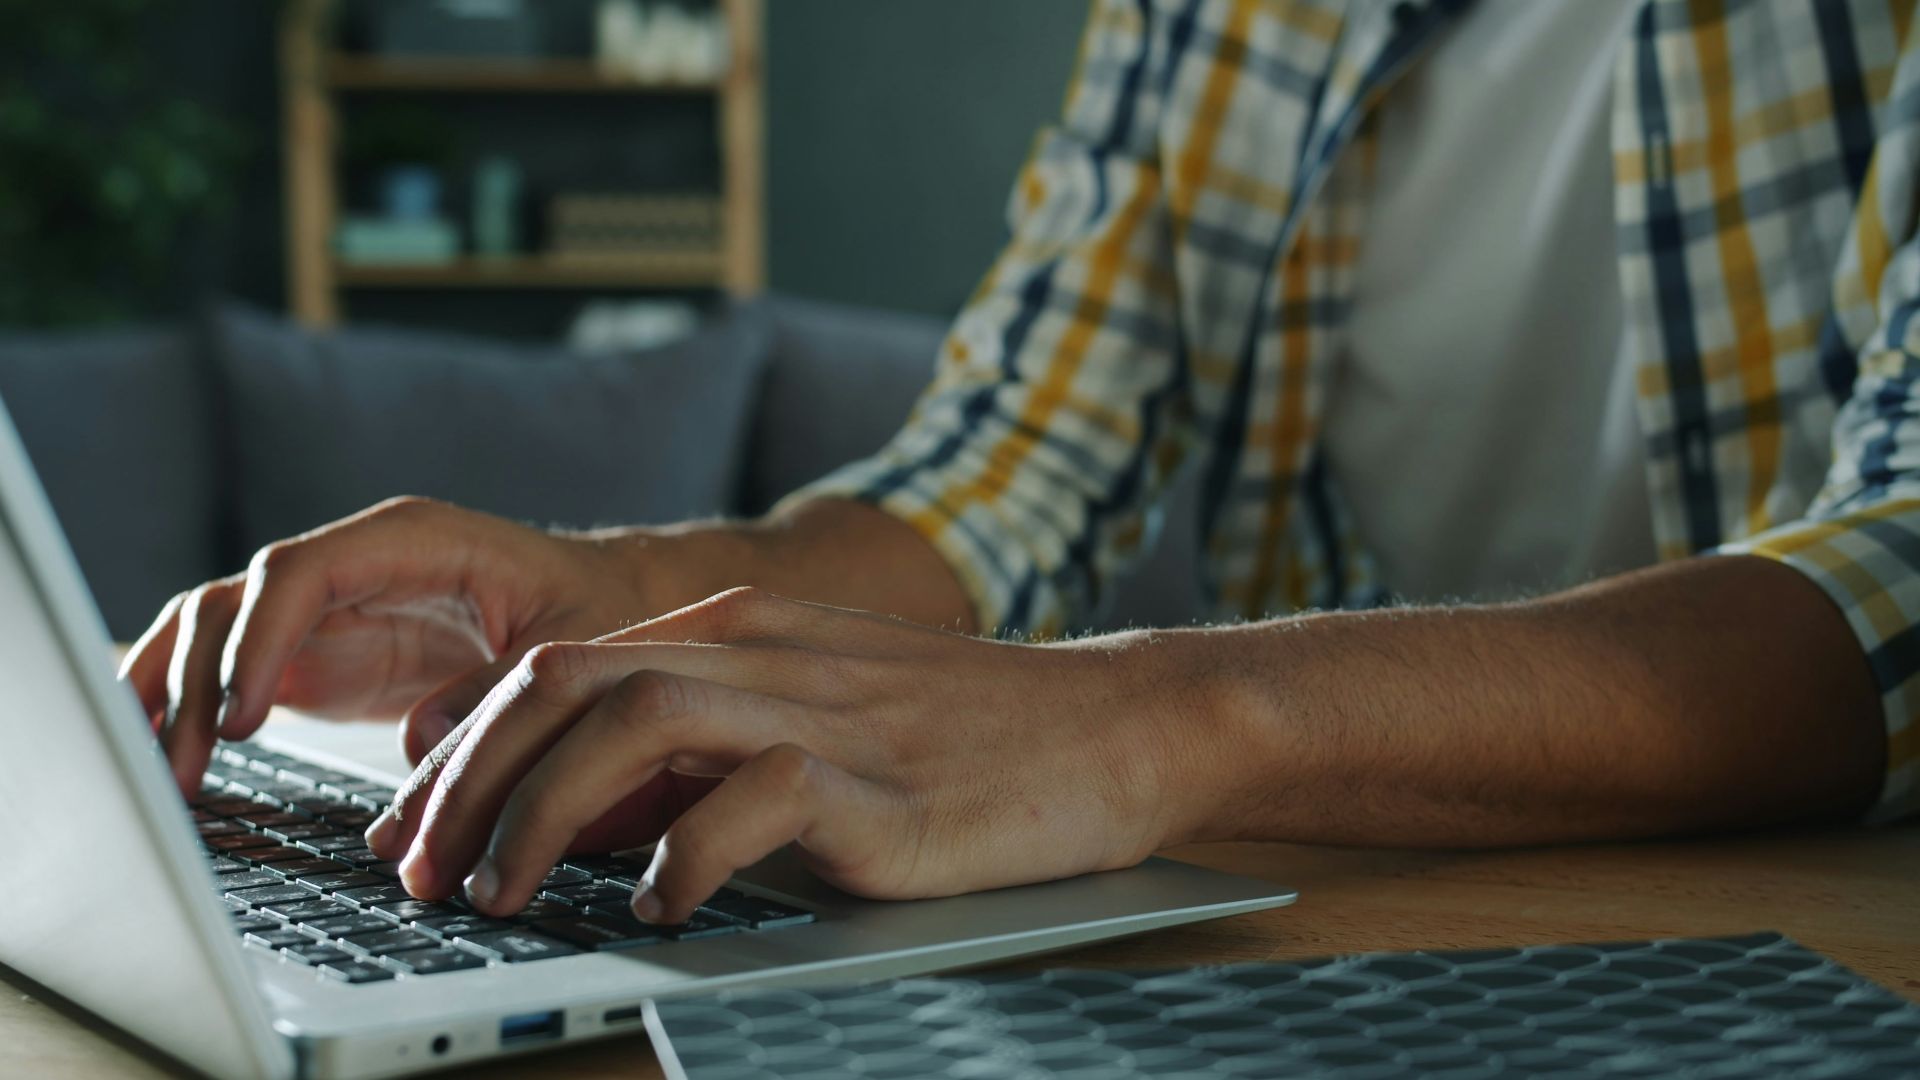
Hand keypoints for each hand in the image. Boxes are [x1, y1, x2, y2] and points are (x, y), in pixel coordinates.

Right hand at [121, 497, 710, 794]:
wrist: (612, 605)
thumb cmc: (598, 610)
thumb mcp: (570, 645)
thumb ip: (496, 688)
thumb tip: (419, 743)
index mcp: (411, 541)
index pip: (301, 572)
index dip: (259, 640)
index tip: (242, 717)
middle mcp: (353, 563)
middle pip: (236, 601)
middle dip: (196, 680)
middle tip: (184, 771)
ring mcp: (328, 609)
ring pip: (214, 631)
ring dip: (174, 696)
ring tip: (166, 781)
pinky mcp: (319, 655)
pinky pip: (230, 671)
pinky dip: (190, 708)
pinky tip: (168, 763)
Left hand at [365, 588, 1214, 923]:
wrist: (1112, 726)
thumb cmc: (963, 739)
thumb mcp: (809, 722)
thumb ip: (698, 754)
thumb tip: (577, 822)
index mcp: (738, 631)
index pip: (555, 671)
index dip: (462, 753)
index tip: (415, 833)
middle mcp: (761, 652)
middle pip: (562, 685)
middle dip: (467, 782)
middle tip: (422, 875)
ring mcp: (818, 707)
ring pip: (628, 721)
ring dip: (540, 814)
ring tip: (503, 896)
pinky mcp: (876, 780)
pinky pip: (747, 800)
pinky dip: (681, 855)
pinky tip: (662, 907)